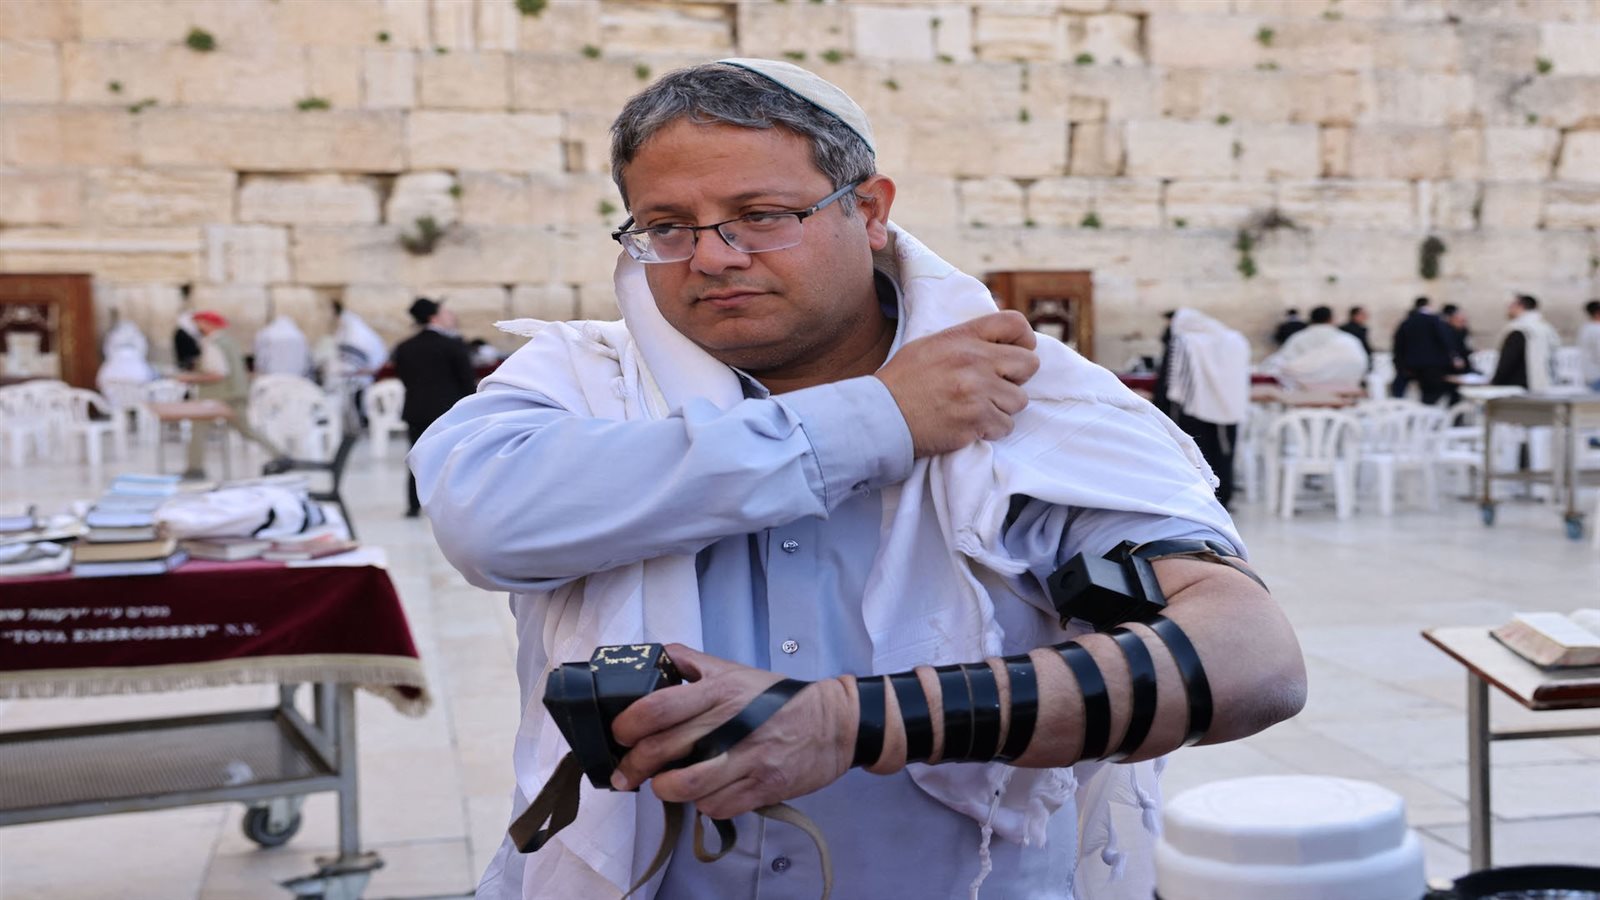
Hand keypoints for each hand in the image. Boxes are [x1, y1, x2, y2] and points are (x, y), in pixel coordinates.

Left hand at [609, 644, 854, 819]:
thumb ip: (694, 664)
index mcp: (721, 691)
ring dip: (664, 790)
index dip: (628, 725)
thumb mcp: (736, 670)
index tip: (620, 735)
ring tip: (662, 786)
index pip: (659, 707)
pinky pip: (717, 806)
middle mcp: (732, 723)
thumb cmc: (780, 699)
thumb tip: (655, 658)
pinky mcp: (763, 787)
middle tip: (627, 773)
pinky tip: (703, 795)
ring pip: (687, 785)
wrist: (835, 723)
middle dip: (635, 766)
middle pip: (664, 750)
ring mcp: (748, 758)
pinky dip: (702, 805)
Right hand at [874, 311, 1039, 457]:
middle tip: (995, 388)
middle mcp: (974, 360)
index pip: (1015, 323)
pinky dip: (991, 430)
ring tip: (976, 410)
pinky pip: (1006, 425)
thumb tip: (996, 344)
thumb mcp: (930, 346)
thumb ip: (965, 341)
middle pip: (1029, 364)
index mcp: (963, 337)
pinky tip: (970, 426)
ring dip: (1002, 408)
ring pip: (1019, 400)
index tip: (1015, 356)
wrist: (882, 416)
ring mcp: (977, 390)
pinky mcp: (976, 420)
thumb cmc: (902, 382)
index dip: (1024, 340)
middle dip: (1016, 379)